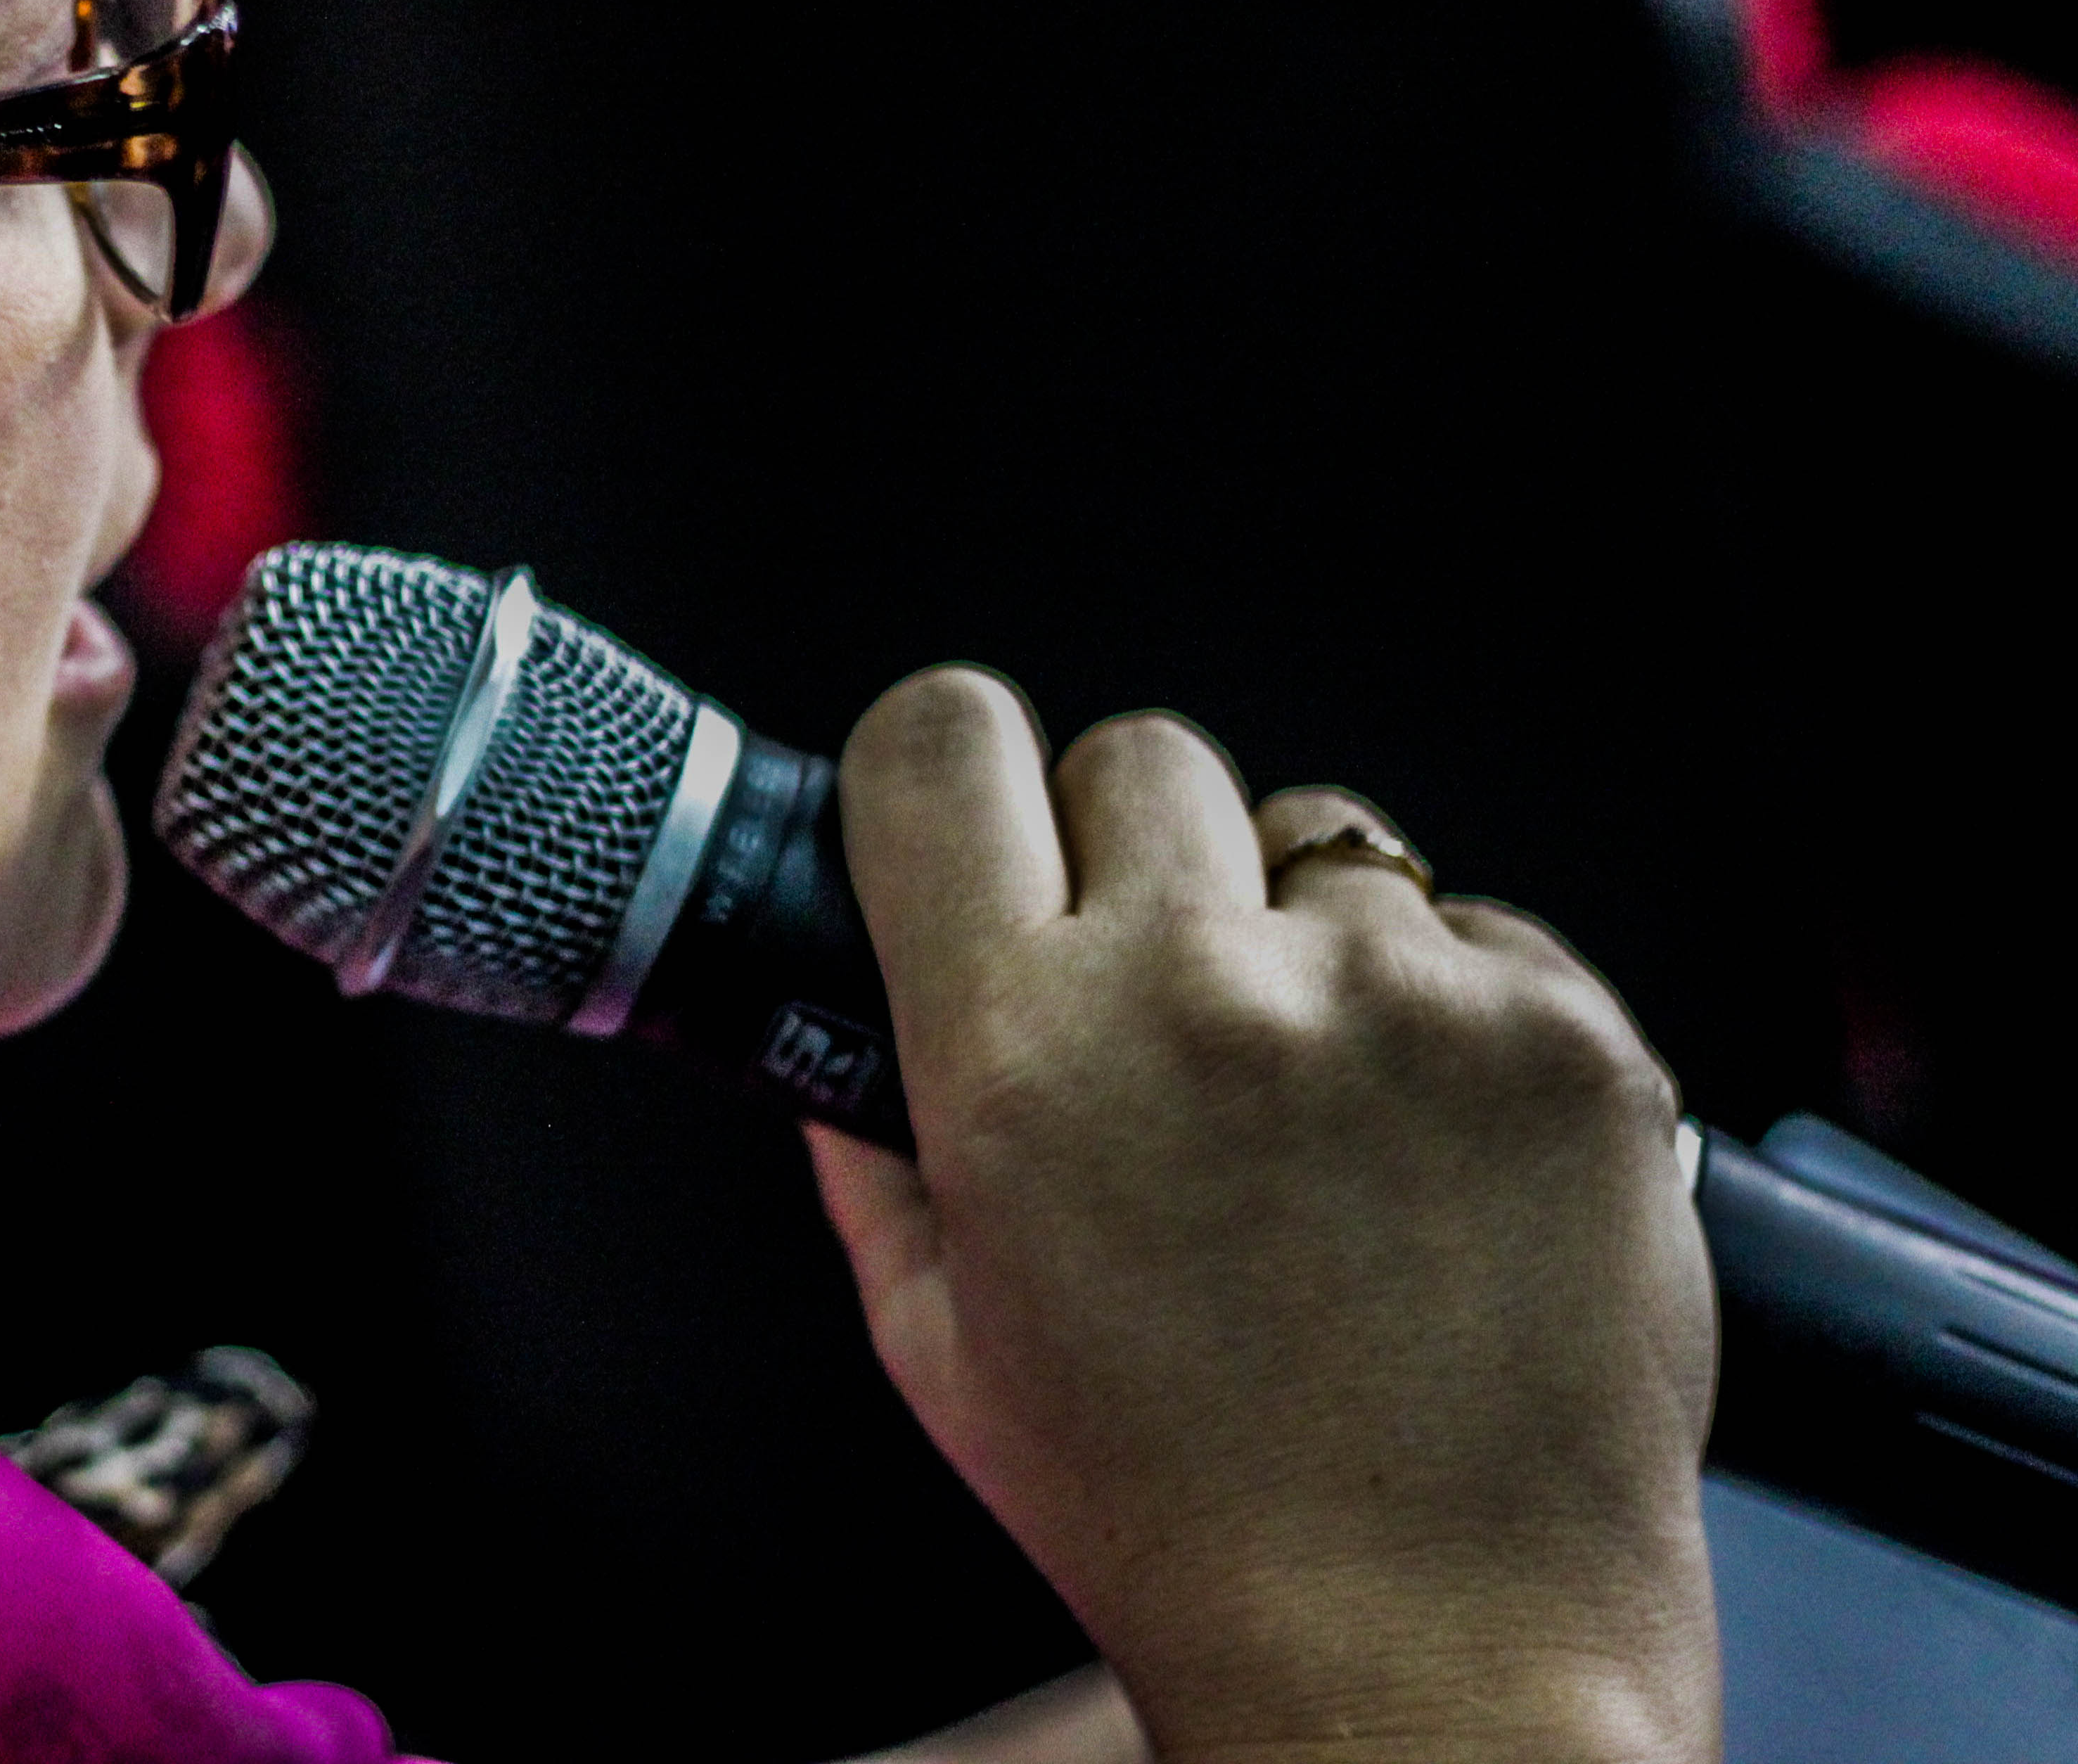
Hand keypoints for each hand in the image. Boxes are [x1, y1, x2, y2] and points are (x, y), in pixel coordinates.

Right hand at [810, 668, 1717, 1763]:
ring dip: (1306, 938)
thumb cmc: (1182, 1523)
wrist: (1434, 1656)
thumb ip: (868, 1159)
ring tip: (1323, 1114)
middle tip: (1166, 1000)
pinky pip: (1480, 927)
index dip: (955, 756)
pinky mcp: (1562, 1034)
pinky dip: (1454, 1012)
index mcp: (1018, 1054)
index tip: (980, 802)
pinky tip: (1434, 1156)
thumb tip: (836, 1040)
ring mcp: (1397, 1002)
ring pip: (1324, 839)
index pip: (943, 742)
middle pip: (1140, 754)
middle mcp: (1199, 994)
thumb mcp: (942, 1346)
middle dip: (1139, 857)